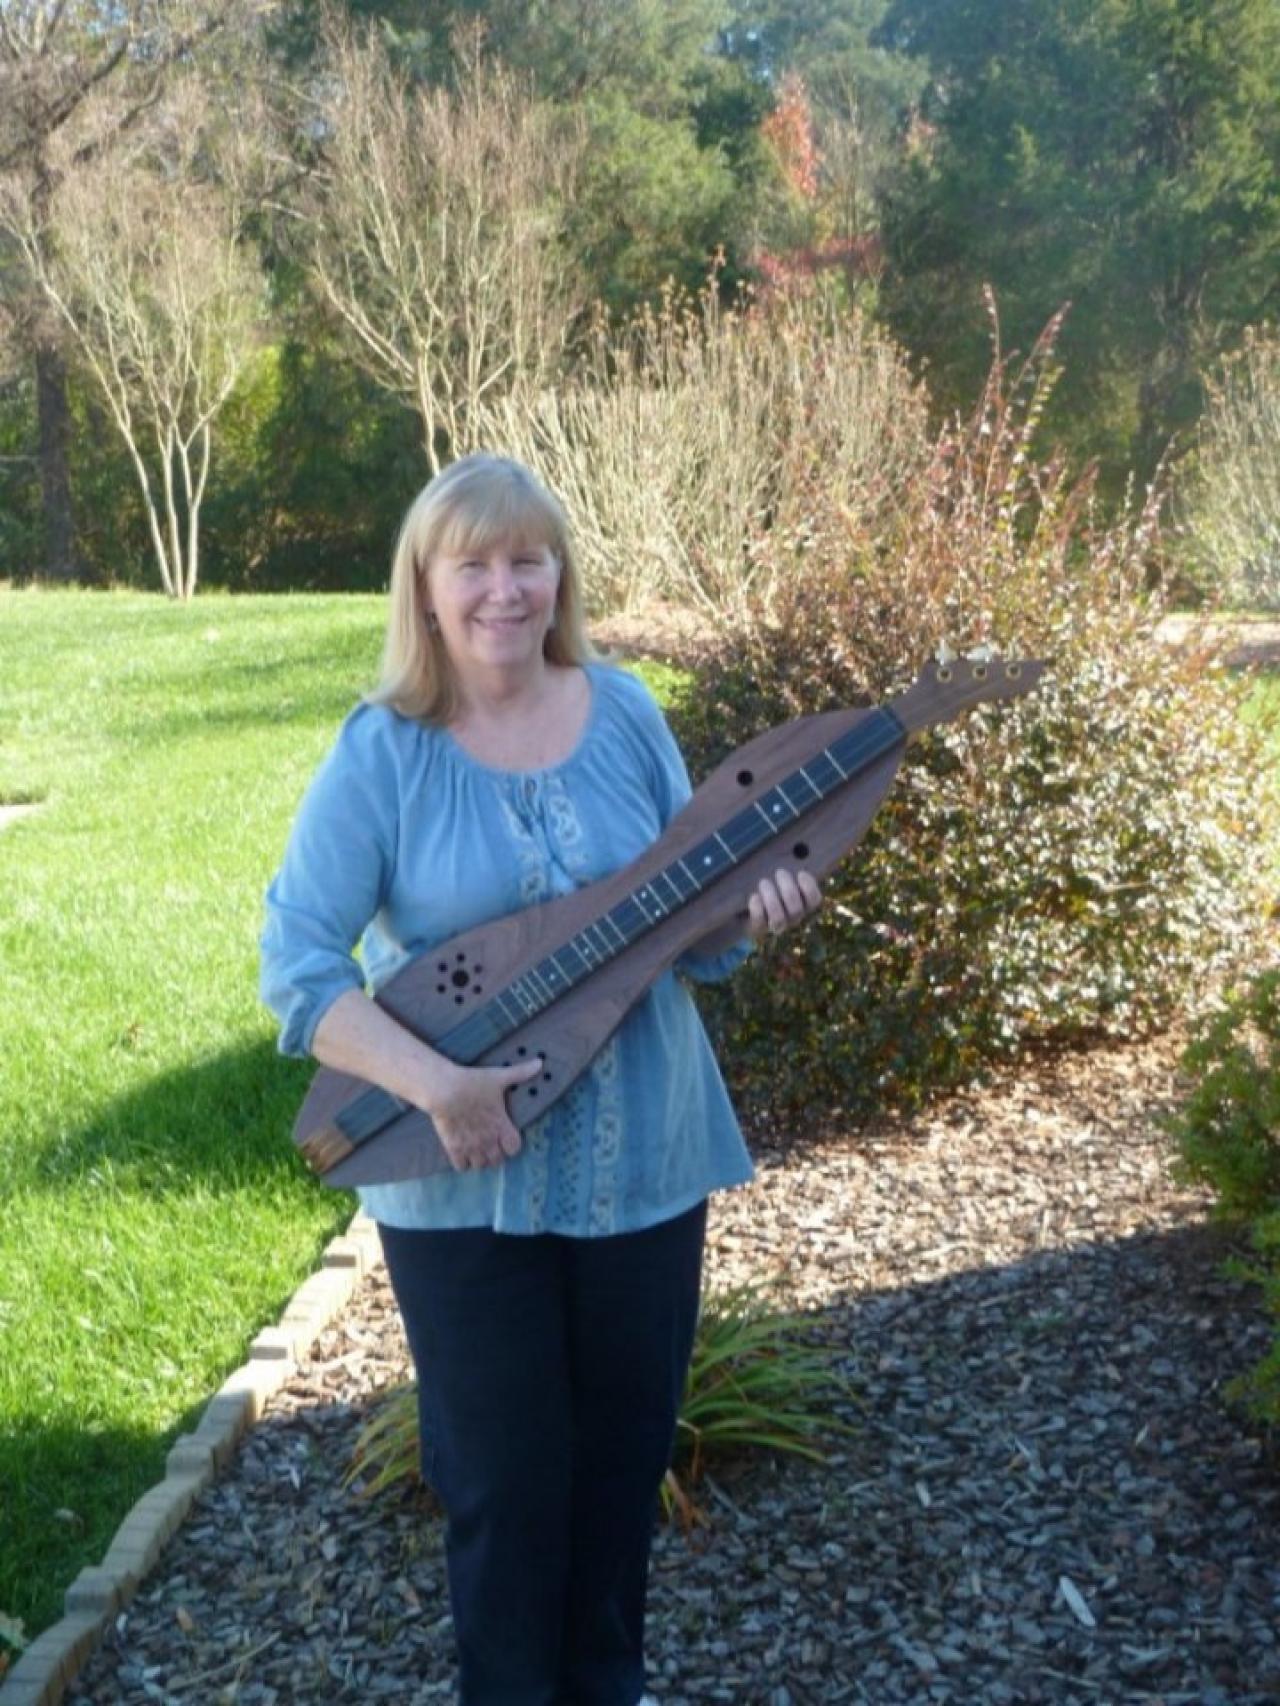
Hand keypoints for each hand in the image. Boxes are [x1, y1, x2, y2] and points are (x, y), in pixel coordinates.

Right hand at [425, 1056, 542, 1171]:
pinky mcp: (453, 1148)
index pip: (514, 1148)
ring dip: (479, 1159)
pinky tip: (461, 1151)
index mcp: (501, 1125)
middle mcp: (488, 1140)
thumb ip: (520, 1073)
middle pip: (497, 1161)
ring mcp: (471, 1146)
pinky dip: (462, 1162)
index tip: (506, 1137)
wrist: (444, 1089)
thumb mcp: (498, 1076)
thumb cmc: (473, 1082)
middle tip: (489, 1143)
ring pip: (480, 1165)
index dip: (511, 1144)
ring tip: (476, 1149)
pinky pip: (462, 1167)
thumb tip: (541, 1062)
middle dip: (495, 1154)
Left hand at [745, 866, 821, 939]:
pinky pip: (760, 923)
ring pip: (779, 918)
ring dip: (772, 899)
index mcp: (802, 903)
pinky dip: (757, 908)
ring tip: (763, 882)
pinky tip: (754, 897)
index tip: (800, 873)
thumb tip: (795, 848)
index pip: (814, 900)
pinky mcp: (757, 929)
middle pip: (796, 909)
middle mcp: (791, 917)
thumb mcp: (777, 872)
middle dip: (788, 889)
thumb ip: (787, 864)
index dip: (809, 888)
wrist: (742, 901)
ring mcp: (774, 925)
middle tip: (779, 872)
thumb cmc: (765, 882)